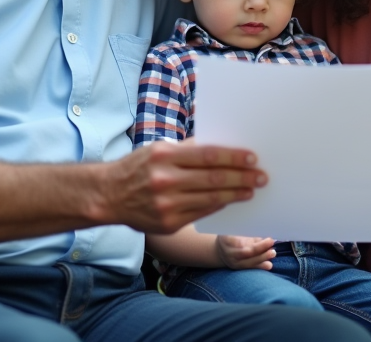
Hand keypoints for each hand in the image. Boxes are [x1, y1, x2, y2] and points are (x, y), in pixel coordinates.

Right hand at [104, 141, 266, 234]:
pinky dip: (218, 205)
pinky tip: (230, 200)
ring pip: (211, 198)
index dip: (233, 157)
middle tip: (261, 177)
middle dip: (242, 178)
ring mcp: (167, 205)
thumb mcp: (158, 150)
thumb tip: (220, 146)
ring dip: (236, 194)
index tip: (252, 158)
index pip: (208, 156)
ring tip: (251, 190)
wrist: (109, 195)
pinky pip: (201, 213)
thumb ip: (187, 150)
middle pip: (214, 178)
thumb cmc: (137, 167)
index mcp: (164, 157)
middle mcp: (166, 181)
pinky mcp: (169, 223)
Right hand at [216, 235, 275, 269]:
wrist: (219, 251)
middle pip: (248, 254)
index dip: (258, 244)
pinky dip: (259, 267)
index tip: (270, 240)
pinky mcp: (238, 269)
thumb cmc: (230, 237)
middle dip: (262, 252)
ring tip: (272, 254)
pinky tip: (268, 265)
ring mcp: (234, 263)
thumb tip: (263, 238)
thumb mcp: (235, 232)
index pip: (245, 245)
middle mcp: (230, 254)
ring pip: (249, 264)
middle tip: (273, 250)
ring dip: (262, 260)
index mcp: (228, 241)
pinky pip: (249, 268)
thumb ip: (249, 236)